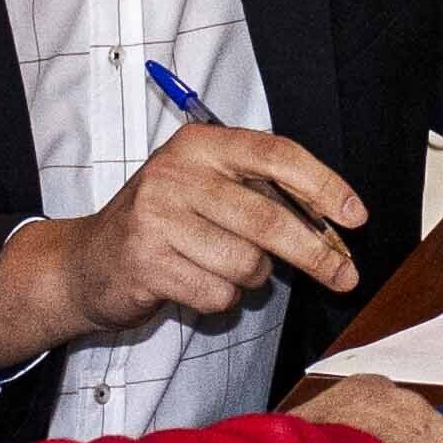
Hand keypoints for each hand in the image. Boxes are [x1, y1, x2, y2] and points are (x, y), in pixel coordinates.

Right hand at [0, 123, 366, 369]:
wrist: (86, 262)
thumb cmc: (163, 223)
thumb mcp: (207, 188)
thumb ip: (261, 194)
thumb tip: (336, 225)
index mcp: (201, 144)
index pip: (277, 155)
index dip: (324, 185)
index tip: (356, 217)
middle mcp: (177, 173)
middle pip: (269, 218)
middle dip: (315, 253)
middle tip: (345, 276)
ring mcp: (158, 217)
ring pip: (247, 263)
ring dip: (251, 278)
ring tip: (223, 267)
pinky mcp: (146, 262)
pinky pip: (217, 293)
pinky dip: (219, 298)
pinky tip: (195, 283)